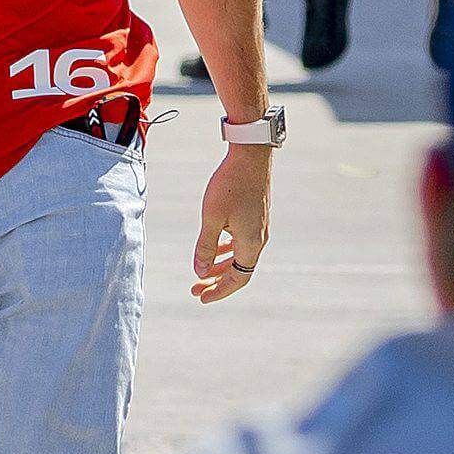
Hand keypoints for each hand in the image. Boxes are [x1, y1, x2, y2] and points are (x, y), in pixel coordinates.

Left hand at [192, 143, 270, 300]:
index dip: (219, 291)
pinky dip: (227, 249)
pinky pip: (241, 241)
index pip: (237, 279)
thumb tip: (200, 272)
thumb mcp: (212, 218)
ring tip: (202, 271)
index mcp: (250, 244)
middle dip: (216, 281)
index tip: (201, 297)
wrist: (251, 156)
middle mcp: (258, 239)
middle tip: (195, 288)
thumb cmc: (230, 185)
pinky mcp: (256, 215)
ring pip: (240, 256)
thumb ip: (206, 247)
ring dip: (221, 265)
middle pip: (239, 270)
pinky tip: (215, 246)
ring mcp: (259, 227)